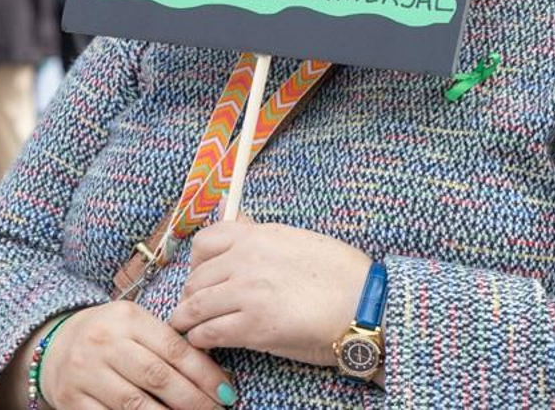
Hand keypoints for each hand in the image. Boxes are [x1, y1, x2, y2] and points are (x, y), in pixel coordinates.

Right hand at [39, 302, 233, 409]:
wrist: (55, 344)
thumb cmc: (110, 335)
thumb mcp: (136, 326)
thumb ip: (167, 344)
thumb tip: (214, 376)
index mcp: (127, 318)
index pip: (174, 349)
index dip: (204, 374)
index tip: (227, 392)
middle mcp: (104, 343)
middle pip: (158, 377)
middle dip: (193, 400)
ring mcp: (85, 373)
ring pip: (136, 405)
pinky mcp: (71, 400)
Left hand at [169, 219, 370, 368]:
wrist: (365, 302)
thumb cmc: (339, 272)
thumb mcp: (296, 239)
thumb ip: (260, 232)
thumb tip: (234, 212)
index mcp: (258, 235)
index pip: (204, 242)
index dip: (197, 263)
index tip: (204, 277)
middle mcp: (246, 259)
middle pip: (195, 278)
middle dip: (192, 296)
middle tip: (198, 310)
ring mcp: (247, 292)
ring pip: (194, 307)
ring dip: (189, 321)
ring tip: (192, 330)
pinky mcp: (253, 326)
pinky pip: (208, 333)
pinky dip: (201, 339)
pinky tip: (207, 343)